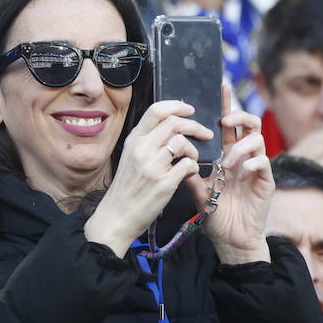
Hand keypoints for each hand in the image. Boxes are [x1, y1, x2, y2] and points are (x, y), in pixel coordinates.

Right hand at [84, 101, 213, 256]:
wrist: (117, 216)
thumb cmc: (127, 187)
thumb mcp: (130, 157)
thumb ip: (147, 140)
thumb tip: (172, 124)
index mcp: (134, 140)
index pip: (157, 110)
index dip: (178, 106)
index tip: (190, 110)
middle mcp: (141, 149)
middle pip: (175, 123)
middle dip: (195, 126)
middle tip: (205, 134)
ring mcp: (152, 166)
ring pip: (183, 143)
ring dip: (194, 150)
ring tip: (191, 160)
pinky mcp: (163, 183)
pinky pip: (189, 165)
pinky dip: (194, 168)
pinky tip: (188, 174)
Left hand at [187, 112, 272, 263]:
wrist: (231, 240)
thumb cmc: (217, 215)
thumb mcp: (198, 192)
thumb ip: (189, 174)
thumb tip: (175, 154)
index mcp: (229, 155)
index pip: (229, 125)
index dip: (227, 104)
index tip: (221, 86)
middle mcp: (244, 158)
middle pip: (251, 124)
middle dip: (239, 117)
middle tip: (225, 123)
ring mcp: (257, 169)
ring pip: (257, 141)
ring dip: (240, 148)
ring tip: (226, 165)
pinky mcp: (266, 183)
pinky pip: (264, 163)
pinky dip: (252, 164)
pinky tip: (241, 174)